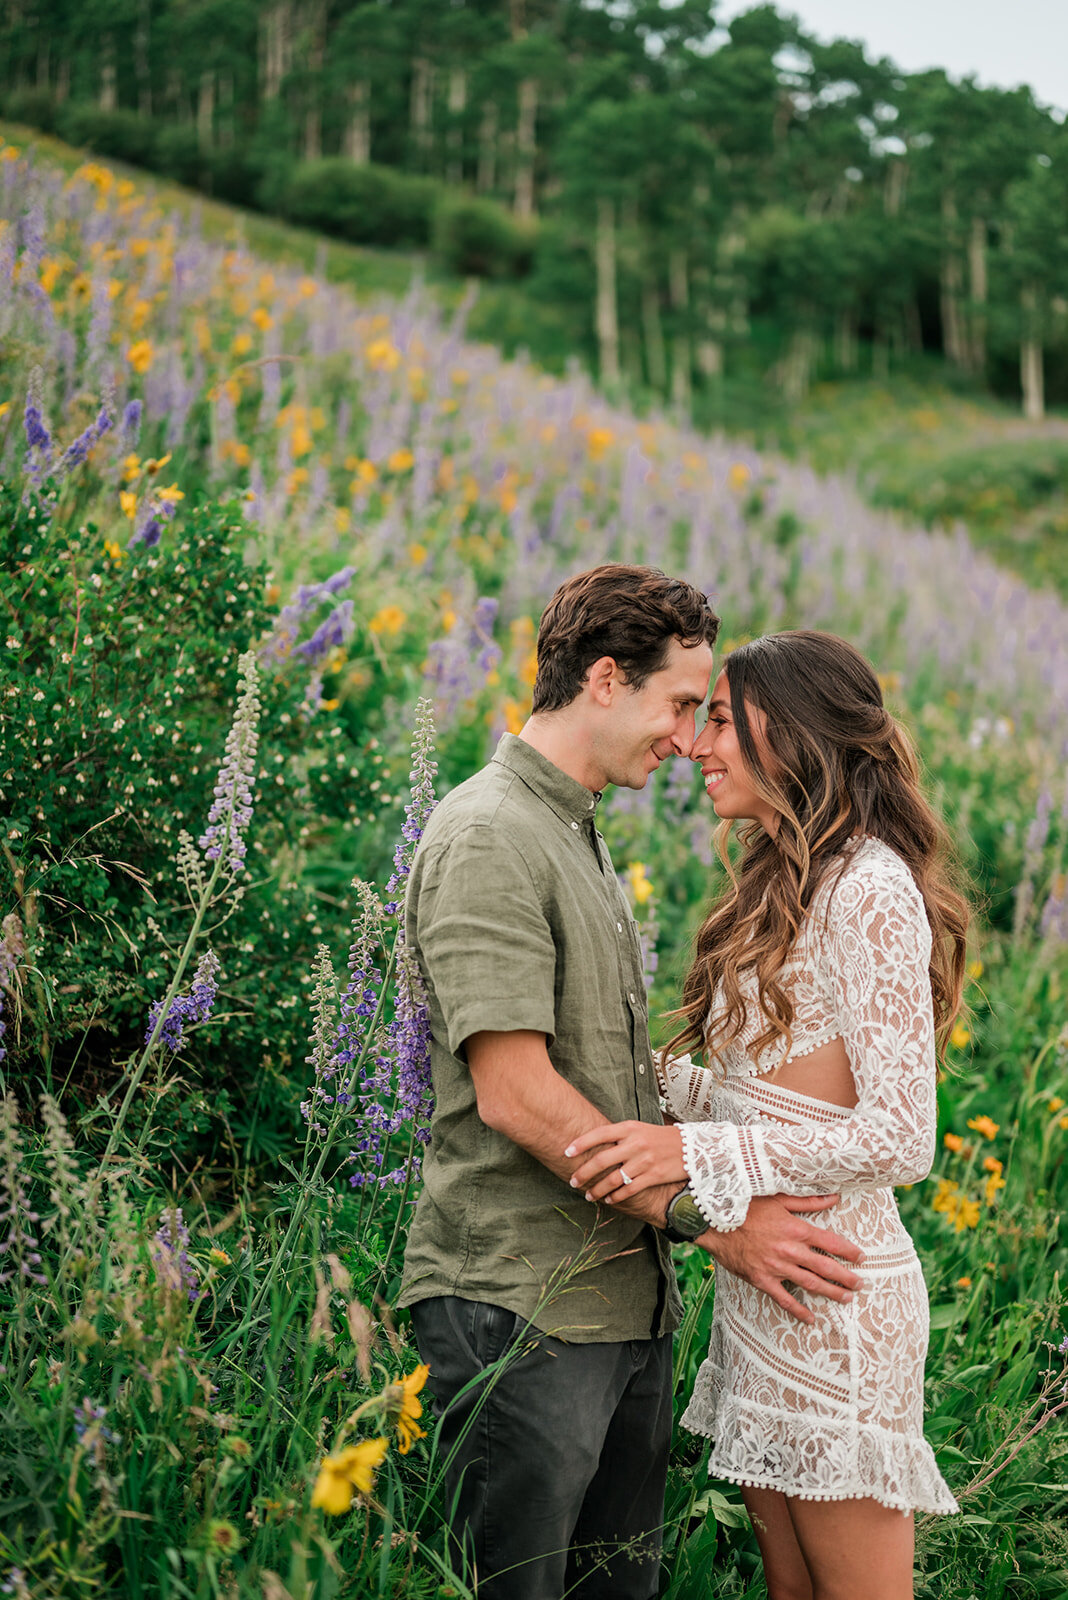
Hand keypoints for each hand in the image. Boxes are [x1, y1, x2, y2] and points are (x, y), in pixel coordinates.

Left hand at [564, 1120, 685, 1202]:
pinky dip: (616, 1196)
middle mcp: (635, 1143)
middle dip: (584, 1173)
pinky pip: (629, 1189)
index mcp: (630, 1128)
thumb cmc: (661, 1138)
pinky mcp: (653, 1176)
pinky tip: (609, 1200)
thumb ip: (620, 1136)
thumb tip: (594, 1146)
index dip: (581, 1143)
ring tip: (588, 1195)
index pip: (599, 1134)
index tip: (566, 1152)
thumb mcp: (640, 1129)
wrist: (692, 1147)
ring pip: (613, 1179)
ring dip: (597, 1189)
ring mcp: (644, 1161)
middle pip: (602, 1160)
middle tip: (572, 1180)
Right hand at [702, 1194, 863, 1325]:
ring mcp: (776, 1267)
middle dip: (846, 1276)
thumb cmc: (746, 1207)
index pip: (831, 1242)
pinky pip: (784, 1299)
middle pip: (825, 1267)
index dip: (848, 1251)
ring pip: (810, 1283)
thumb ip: (808, 1201)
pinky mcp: (762, 1280)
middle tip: (860, 1284)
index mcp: (796, 1229)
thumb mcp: (778, 1198)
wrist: (715, 1222)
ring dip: (831, 1292)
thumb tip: (834, 1197)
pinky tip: (810, 1318)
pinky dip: (798, 1310)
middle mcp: (790, 1250)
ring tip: (846, 1298)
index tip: (861, 1257)